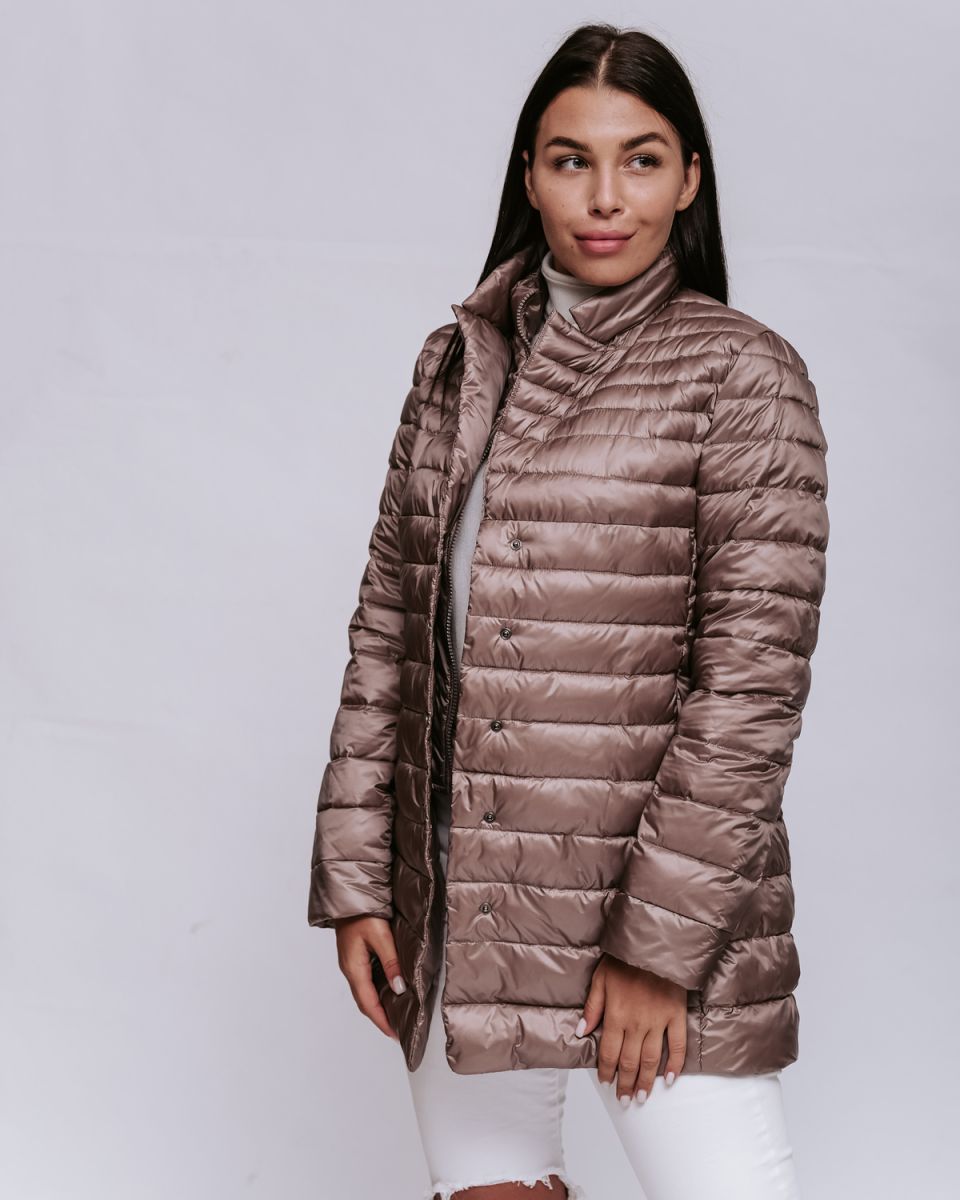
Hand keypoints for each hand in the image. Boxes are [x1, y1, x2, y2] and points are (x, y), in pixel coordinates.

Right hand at [333, 915, 407, 1041]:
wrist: (349, 896)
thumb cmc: (363, 913)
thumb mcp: (380, 936)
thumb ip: (391, 962)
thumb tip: (399, 988)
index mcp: (354, 968)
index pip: (368, 1004)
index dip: (382, 1021)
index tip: (394, 1034)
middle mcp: (350, 969)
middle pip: (365, 1001)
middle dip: (380, 1017)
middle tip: (397, 1029)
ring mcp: (351, 963)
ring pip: (365, 991)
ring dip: (378, 1005)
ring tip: (395, 1014)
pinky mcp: (355, 956)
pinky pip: (366, 980)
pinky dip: (376, 991)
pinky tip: (388, 990)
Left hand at [577, 952, 687, 1103]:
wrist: (654, 944)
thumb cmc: (625, 959)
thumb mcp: (600, 978)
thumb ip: (592, 1007)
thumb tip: (582, 1032)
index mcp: (616, 1015)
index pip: (609, 1052)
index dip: (607, 1071)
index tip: (606, 1083)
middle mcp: (636, 1023)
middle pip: (629, 1061)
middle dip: (625, 1084)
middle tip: (624, 1101)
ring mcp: (658, 1021)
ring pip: (651, 1059)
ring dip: (646, 1081)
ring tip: (642, 1098)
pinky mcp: (676, 1016)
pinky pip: (676, 1045)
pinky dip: (674, 1064)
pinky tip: (669, 1079)